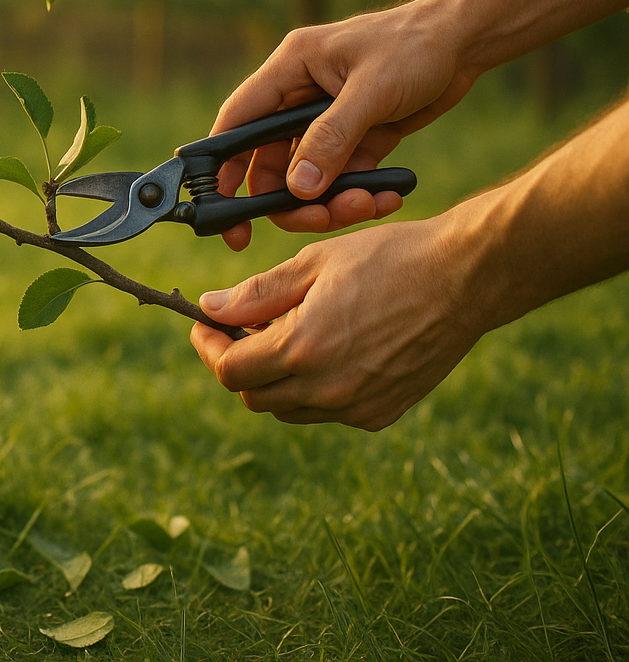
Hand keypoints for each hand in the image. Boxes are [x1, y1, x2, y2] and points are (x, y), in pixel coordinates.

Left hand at [189, 211, 491, 429]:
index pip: (230, 370)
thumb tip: (210, 309)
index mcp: (303, 348)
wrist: (465, 277)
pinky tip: (327, 351)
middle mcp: (328, 388)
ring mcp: (358, 406)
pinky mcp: (383, 412)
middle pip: (254, 395)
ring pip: (289, 408)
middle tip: (240, 329)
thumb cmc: (390, 258)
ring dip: (274, 379)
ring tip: (284, 335)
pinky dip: (313, 389)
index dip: (209, 347)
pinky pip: (328, 412)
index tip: (205, 326)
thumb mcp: (313, 262)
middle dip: (238, 363)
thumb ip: (256, 293)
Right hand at [212, 3, 476, 249]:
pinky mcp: (355, 138)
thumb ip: (332, 138)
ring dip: (329, 201)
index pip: (238, 121)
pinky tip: (386, 198)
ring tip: (366, 206)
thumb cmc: (415, 45)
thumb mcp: (372, 91)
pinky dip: (357, 194)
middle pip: (270, 161)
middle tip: (312, 222)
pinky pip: (342, 177)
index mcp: (289, 70)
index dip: (223, 165)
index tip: (220, 206)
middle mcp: (298, 97)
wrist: (466, 41)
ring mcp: (326, 120)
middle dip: (286, 198)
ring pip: (306, 176)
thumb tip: (298, 189)